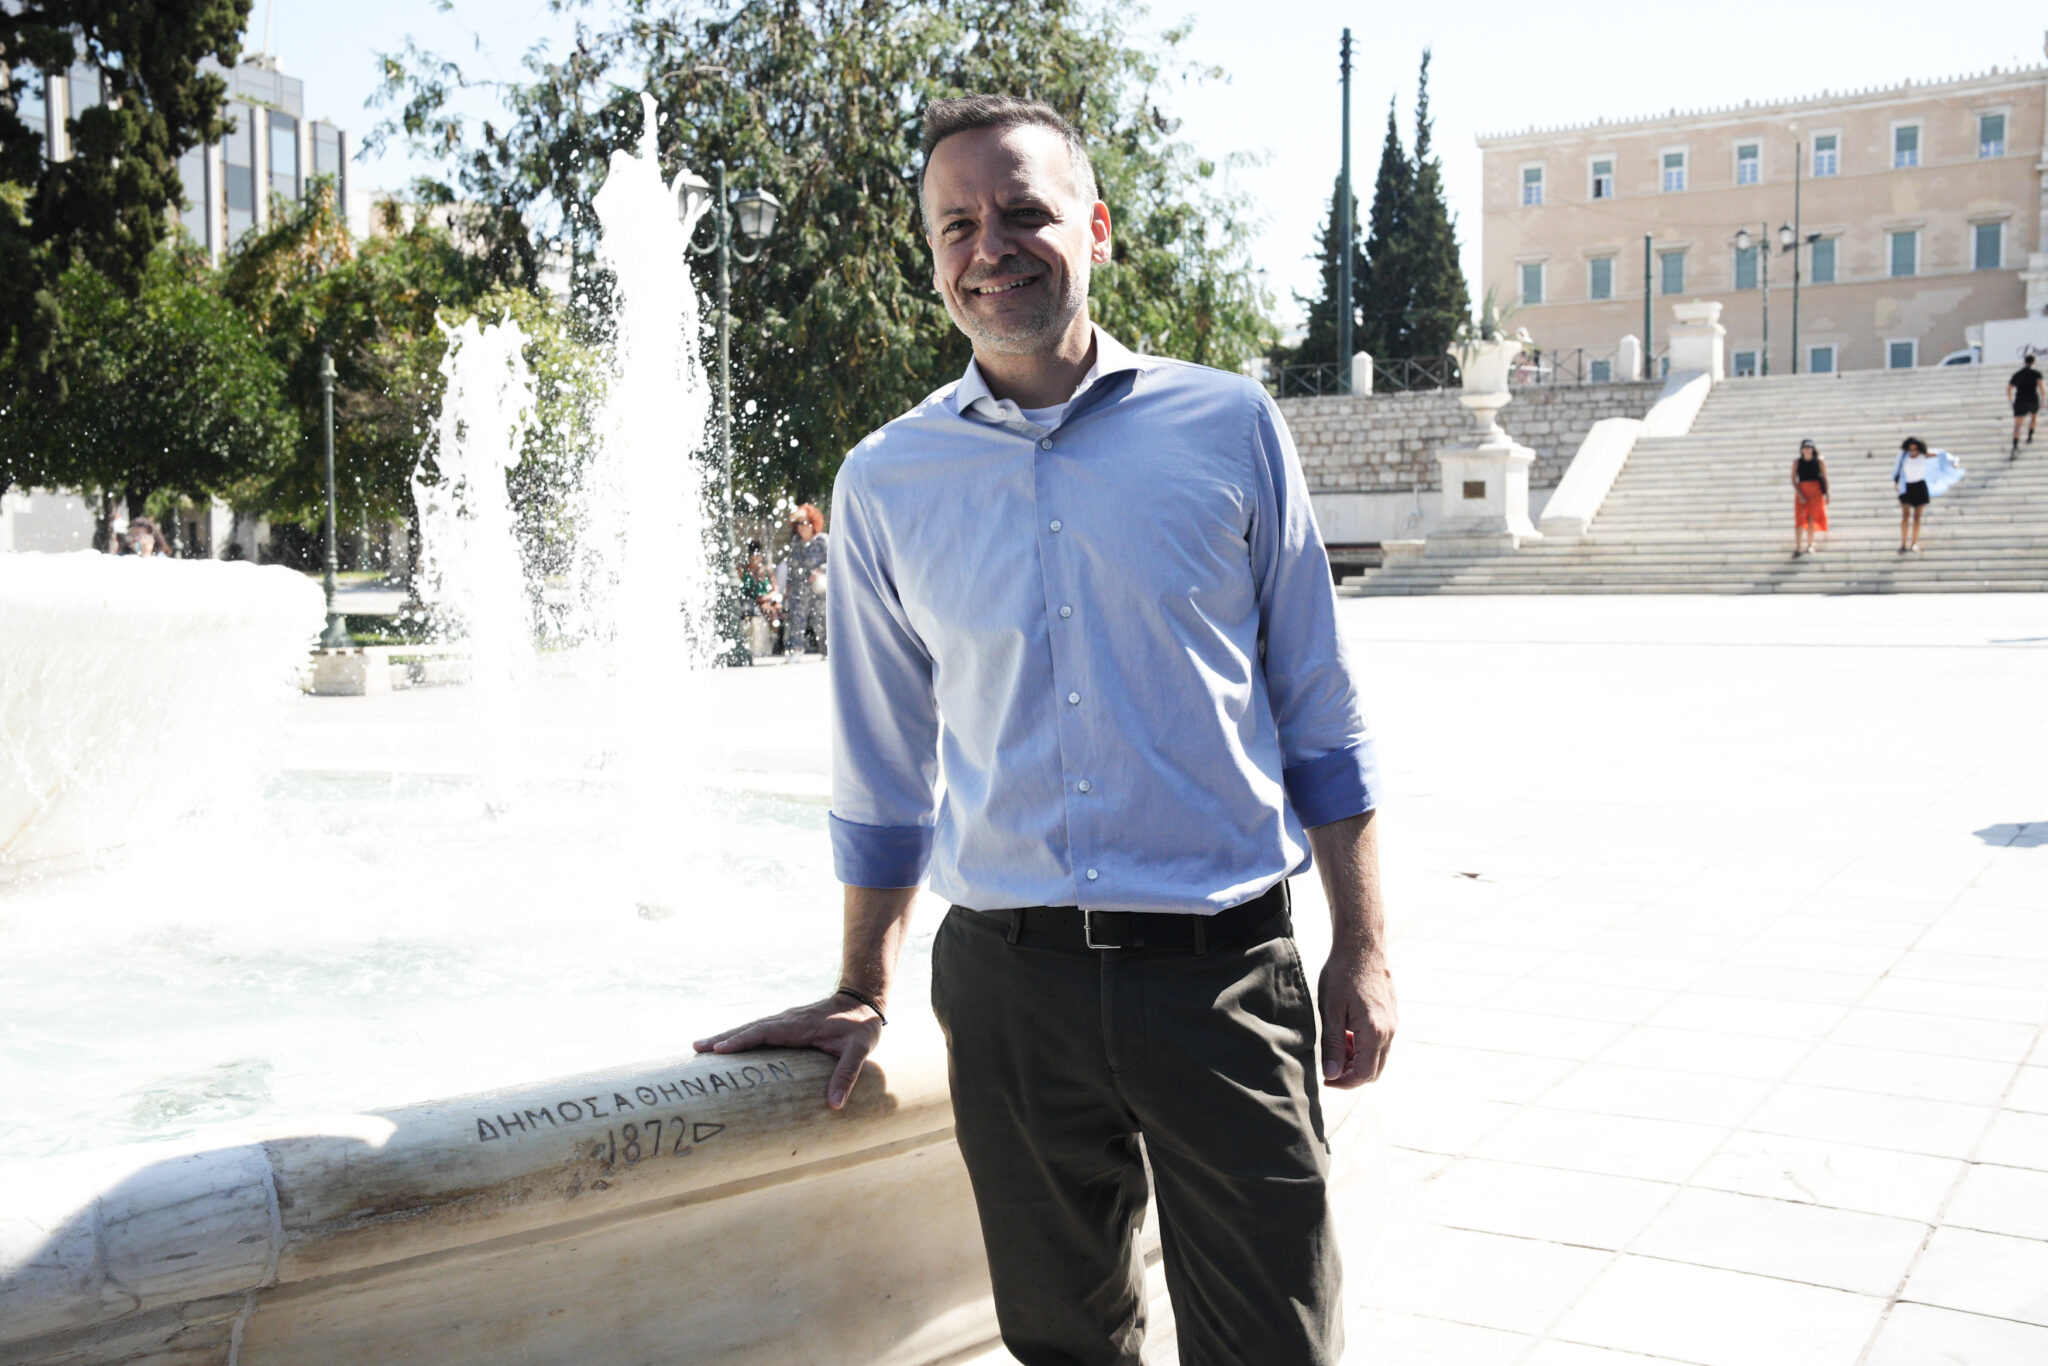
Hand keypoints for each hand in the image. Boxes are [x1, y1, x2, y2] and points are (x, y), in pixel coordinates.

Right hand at [693, 995, 883, 1108]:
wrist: (863, 1001)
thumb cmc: (860, 1026)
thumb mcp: (859, 1049)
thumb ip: (846, 1074)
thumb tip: (834, 1105)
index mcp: (799, 1025)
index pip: (764, 1031)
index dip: (741, 1040)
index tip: (719, 1049)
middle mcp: (787, 1020)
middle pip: (749, 1028)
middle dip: (723, 1038)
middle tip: (696, 1048)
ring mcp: (786, 1020)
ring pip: (751, 1027)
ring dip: (727, 1036)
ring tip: (701, 1046)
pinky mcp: (787, 1024)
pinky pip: (759, 1030)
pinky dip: (740, 1036)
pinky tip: (729, 1045)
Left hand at [1317, 944, 1396, 1087]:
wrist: (1362, 946)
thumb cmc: (1342, 975)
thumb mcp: (1331, 1011)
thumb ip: (1333, 1045)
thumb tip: (1332, 1074)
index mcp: (1374, 1033)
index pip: (1363, 1074)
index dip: (1344, 1082)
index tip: (1326, 1079)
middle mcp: (1389, 1031)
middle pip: (1374, 1071)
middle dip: (1351, 1075)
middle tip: (1330, 1065)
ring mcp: (1393, 1023)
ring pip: (1378, 1057)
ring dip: (1357, 1060)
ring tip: (1337, 1045)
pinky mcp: (1391, 1016)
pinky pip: (1381, 1043)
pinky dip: (1364, 1047)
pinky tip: (1348, 1032)